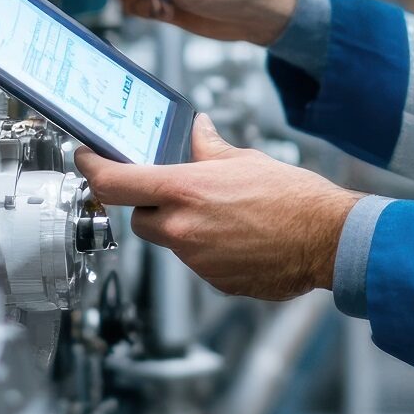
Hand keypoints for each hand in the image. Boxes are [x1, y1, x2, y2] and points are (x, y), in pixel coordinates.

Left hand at [75, 115, 362, 300]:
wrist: (327, 239)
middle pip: (141, 217)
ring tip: (225, 213)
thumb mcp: (246, 160)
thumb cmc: (293, 197)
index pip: (116, 182)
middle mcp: (182, 228)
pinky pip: (197, 261)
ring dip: (185, 226)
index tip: (87, 159)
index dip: (93, 168)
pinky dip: (208, 248)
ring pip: (171, 240)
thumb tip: (197, 131)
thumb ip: (210, 149)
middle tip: (182, 190)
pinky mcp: (213, 282)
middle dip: (153, 204)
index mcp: (185, 190)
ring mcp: (196, 260)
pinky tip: (238, 235)